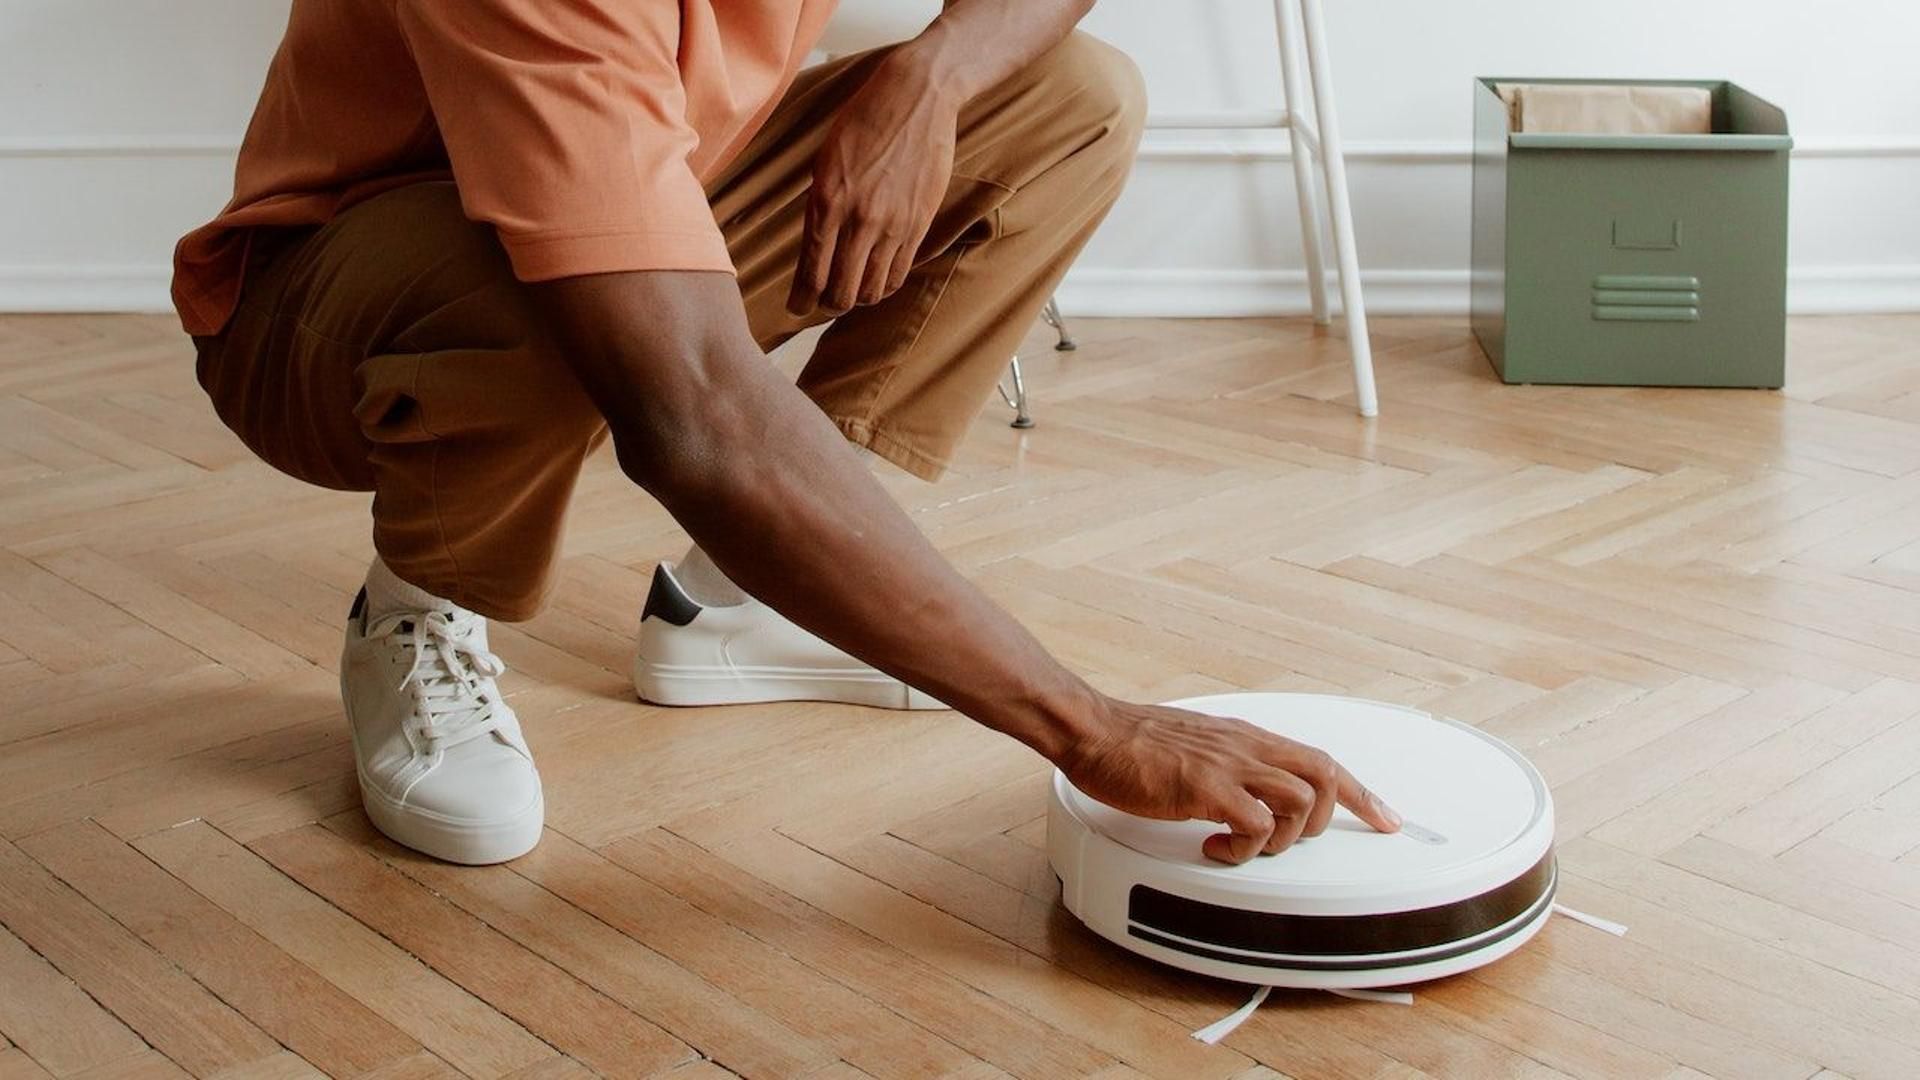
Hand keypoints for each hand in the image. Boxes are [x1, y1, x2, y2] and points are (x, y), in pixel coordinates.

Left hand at [787, 54, 958, 316]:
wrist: (915, 98)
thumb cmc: (864, 122)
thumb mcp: (827, 162)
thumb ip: (821, 207)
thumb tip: (816, 247)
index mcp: (826, 201)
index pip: (810, 270)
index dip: (801, 299)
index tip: (796, 309)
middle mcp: (858, 219)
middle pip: (840, 291)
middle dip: (827, 305)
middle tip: (822, 304)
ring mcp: (892, 225)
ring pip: (870, 290)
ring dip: (857, 299)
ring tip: (850, 294)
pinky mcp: (918, 224)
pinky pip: (898, 273)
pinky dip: (883, 286)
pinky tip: (876, 281)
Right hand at [1059, 699, 1401, 863]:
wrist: (1093, 730)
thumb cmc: (1130, 740)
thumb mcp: (1194, 745)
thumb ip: (1224, 763)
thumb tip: (1238, 791)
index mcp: (1246, 737)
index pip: (1322, 759)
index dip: (1362, 793)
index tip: (1385, 817)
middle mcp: (1247, 747)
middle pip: (1326, 775)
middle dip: (1328, 818)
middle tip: (1294, 842)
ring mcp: (1229, 765)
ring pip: (1301, 802)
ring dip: (1283, 838)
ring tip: (1245, 846)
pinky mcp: (1206, 788)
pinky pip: (1255, 825)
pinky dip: (1245, 849)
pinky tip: (1216, 849)